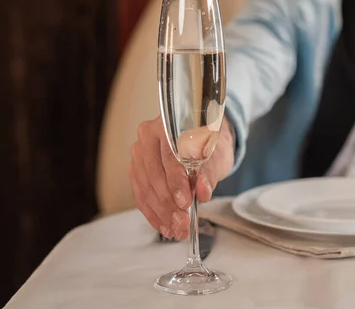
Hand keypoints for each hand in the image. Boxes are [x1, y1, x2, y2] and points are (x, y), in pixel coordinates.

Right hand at [128, 115, 234, 238]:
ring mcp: (139, 154)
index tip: (185, 202)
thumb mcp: (217, 156)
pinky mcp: (136, 170)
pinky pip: (140, 195)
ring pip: (145, 188)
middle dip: (168, 204)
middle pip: (154, 176)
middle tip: (182, 222)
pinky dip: (153, 213)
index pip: (169, 158)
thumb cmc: (210, 144)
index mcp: (168, 125)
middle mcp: (148, 137)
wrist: (204, 140)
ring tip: (176, 228)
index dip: (176, 183)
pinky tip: (164, 225)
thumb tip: (203, 191)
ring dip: (161, 213)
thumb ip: (209, 172)